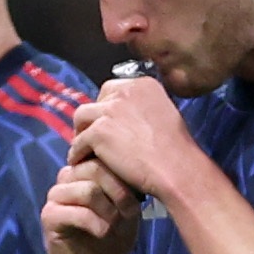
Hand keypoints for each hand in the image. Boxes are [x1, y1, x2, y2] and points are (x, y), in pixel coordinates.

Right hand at [42, 153, 139, 253]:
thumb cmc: (113, 236)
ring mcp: (56, 196)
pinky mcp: (49, 217)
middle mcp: (68, 178)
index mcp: (86, 171)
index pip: (103, 155)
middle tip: (130, 211)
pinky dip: (94, 223)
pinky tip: (103, 233)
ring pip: (87, 189)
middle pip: (94, 168)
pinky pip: (75, 212)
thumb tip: (133, 165)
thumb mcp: (127, 207)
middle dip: (119, 191)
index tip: (139, 197)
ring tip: (115, 224)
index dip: (124, 174)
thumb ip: (126, 185)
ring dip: (108, 209)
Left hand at [66, 76, 202, 204]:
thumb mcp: (163, 114)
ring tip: (85, 151)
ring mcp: (111, 110)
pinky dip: (78, 155)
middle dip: (91, 120)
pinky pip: (77, 143)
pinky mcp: (99, 131)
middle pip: (94, 102)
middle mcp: (126, 91)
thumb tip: (120, 116)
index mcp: (144, 84)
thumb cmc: (173, 150)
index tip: (106, 125)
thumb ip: (140, 110)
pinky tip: (82, 164)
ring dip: (81, 134)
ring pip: (81, 118)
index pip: (111, 90)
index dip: (105, 108)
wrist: (176, 168)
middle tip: (91, 140)